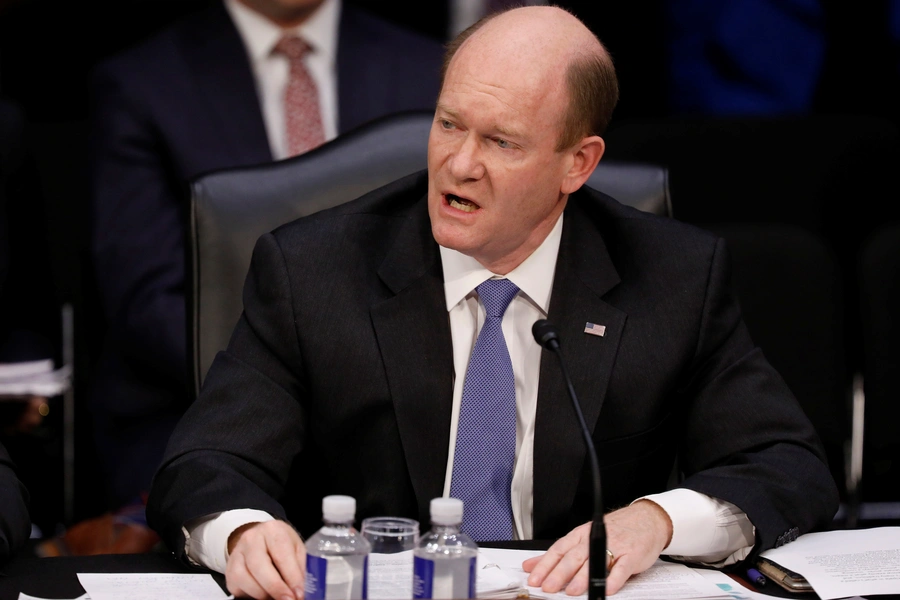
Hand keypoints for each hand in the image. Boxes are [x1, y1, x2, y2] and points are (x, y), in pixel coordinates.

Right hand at [225, 520, 305, 599]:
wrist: (259, 539)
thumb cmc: (280, 545)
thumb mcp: (296, 549)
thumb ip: (299, 568)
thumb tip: (298, 591)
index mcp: (273, 530)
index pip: (281, 554)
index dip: (291, 577)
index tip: (298, 593)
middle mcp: (251, 539)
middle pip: (259, 566)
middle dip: (275, 588)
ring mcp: (237, 553)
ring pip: (244, 578)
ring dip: (262, 593)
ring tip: (276, 597)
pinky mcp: (229, 569)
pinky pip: (237, 587)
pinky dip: (252, 595)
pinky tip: (263, 594)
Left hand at [522, 500, 672, 595]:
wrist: (646, 520)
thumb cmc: (614, 531)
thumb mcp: (583, 537)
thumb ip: (557, 554)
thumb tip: (531, 565)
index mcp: (580, 535)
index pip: (559, 550)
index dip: (545, 564)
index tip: (534, 578)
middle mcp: (594, 540)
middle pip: (574, 557)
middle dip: (559, 573)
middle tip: (548, 587)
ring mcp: (614, 546)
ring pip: (594, 562)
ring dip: (582, 578)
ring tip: (571, 591)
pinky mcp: (632, 555)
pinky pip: (621, 568)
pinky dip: (613, 579)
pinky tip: (606, 589)